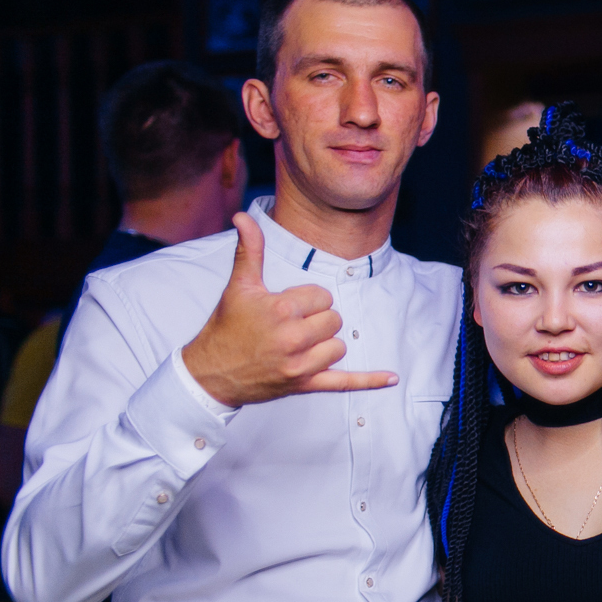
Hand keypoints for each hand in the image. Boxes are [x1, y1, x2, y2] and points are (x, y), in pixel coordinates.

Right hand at [181, 213, 398, 406]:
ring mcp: (300, 365)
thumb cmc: (226, 327)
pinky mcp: (305, 384)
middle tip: (290, 326)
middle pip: (335, 320)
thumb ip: (250, 250)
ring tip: (298, 344)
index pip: (323, 297)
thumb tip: (243, 216)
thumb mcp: (239, 286)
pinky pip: (345, 382)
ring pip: (339, 346)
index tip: (285, 308)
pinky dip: (369, 380)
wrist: (209, 373)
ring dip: (325, 344)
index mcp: (281, 310)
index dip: (306, 300)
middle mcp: (293, 338)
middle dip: (317, 320)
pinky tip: (392, 377)